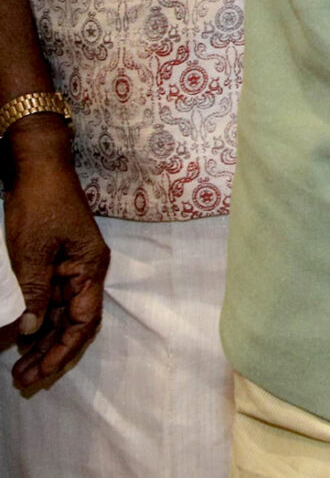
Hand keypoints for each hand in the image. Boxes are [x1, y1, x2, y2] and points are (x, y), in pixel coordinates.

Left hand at [5, 124, 108, 389]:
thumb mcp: (31, 254)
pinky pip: (50, 301)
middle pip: (75, 323)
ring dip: (42, 342)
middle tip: (25, 380)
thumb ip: (35, 293)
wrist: (37, 169)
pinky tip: (20, 339)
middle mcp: (86, 272)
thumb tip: (31, 330)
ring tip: (20, 369)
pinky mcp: (56, 264)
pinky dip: (37, 322)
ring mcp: (72, 268)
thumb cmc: (40, 206)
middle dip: (51, 353)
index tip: (41, 371)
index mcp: (90, 268)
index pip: (83, 320)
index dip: (64, 349)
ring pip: (61, 316)